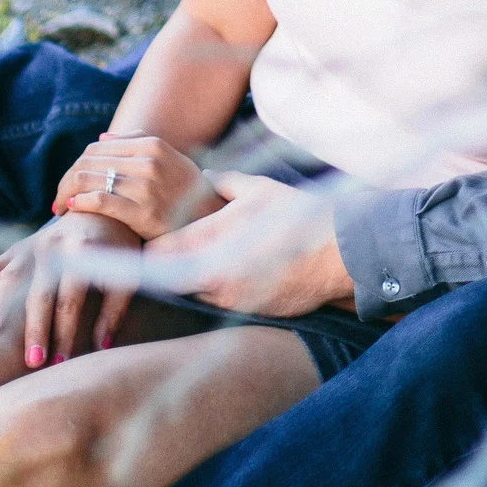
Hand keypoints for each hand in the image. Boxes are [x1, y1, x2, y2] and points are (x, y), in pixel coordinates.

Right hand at [0, 209, 144, 364]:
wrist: (102, 209)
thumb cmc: (117, 249)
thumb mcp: (127, 273)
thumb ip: (114, 309)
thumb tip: (100, 346)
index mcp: (83, 254)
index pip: (70, 301)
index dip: (65, 333)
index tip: (60, 363)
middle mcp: (54, 248)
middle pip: (40, 293)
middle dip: (35, 329)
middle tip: (32, 361)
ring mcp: (32, 246)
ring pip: (12, 277)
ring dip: (2, 304)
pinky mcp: (18, 247)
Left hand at [53, 133, 223, 239]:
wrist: (212, 221)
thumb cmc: (186, 192)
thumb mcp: (170, 159)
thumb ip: (138, 143)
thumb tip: (102, 137)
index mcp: (152, 144)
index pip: (96, 149)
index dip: (76, 165)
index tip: (67, 183)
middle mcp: (148, 161)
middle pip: (88, 163)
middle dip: (66, 181)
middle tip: (56, 200)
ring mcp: (147, 186)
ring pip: (89, 179)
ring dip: (66, 193)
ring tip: (59, 208)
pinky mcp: (144, 211)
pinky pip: (100, 201)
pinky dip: (79, 203)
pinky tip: (70, 209)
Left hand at [148, 172, 353, 318]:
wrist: (336, 252)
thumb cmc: (297, 214)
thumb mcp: (259, 189)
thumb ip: (224, 183)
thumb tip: (206, 176)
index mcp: (209, 239)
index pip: (157, 253)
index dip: (150, 248)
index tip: (150, 241)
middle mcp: (211, 274)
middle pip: (166, 279)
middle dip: (164, 268)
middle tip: (167, 256)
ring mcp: (228, 297)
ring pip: (192, 292)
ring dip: (191, 280)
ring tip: (204, 262)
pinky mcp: (246, 311)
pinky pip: (218, 302)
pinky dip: (217, 289)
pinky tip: (231, 273)